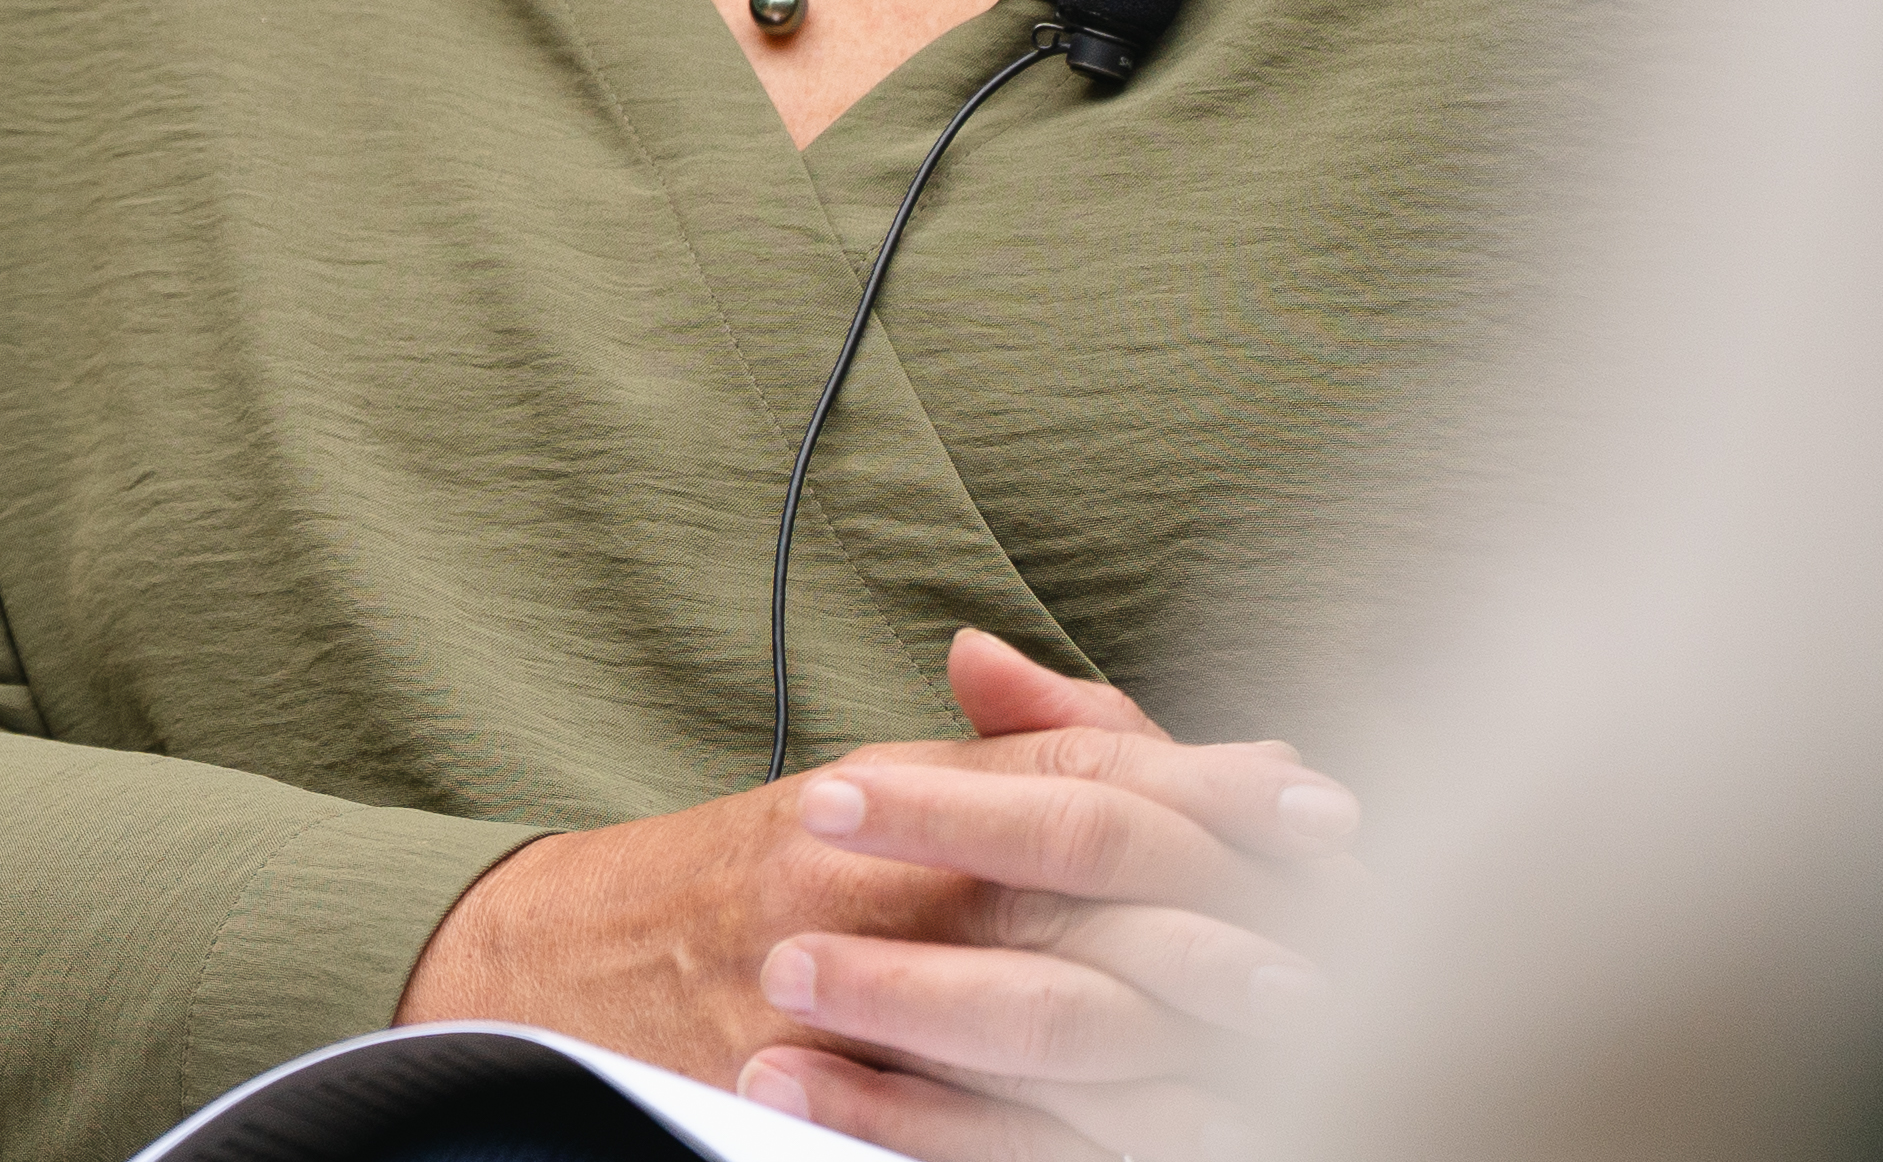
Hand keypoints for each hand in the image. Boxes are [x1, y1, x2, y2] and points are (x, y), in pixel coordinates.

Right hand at [404, 629, 1355, 1158]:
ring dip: (1177, 1037)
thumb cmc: (749, 884)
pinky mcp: (818, 1106)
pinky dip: (1054, 1140)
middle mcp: (866, 892)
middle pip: (1073, 899)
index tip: (1327, 811)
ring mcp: (841, 1005)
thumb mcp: (880, 796)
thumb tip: (1247, 758)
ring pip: (1039, 1027)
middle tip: (1340, 951)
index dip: (1206, 793)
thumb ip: (1044, 763)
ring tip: (1291, 1046)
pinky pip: (963, 1139)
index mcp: (889, 805)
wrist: (541, 973)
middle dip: (1217, 925)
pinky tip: (1175, 1135)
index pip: (1068, 783)